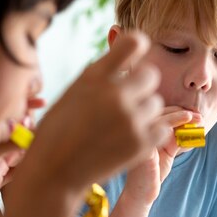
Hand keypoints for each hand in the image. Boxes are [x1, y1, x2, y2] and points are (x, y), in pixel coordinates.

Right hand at [23, 32, 168, 194]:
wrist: (53, 173)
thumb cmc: (58, 132)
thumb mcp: (73, 93)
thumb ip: (102, 74)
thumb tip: (131, 50)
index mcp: (94, 76)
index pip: (135, 42)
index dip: (137, 47)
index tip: (133, 59)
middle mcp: (115, 94)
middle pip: (151, 75)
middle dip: (142, 86)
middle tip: (126, 101)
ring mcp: (130, 119)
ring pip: (156, 103)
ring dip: (144, 112)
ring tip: (121, 125)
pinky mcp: (141, 143)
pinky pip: (162, 128)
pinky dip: (150, 133)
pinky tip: (131, 137)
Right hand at [123, 107, 199, 206]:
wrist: (141, 194)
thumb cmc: (153, 173)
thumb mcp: (167, 153)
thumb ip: (175, 139)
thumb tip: (191, 126)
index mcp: (142, 131)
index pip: (159, 114)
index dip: (177, 111)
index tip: (193, 114)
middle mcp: (138, 133)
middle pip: (158, 113)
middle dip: (180, 112)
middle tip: (198, 116)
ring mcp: (139, 140)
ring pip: (158, 120)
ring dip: (178, 117)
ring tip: (194, 118)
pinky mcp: (143, 150)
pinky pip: (157, 134)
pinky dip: (172, 131)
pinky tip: (185, 133)